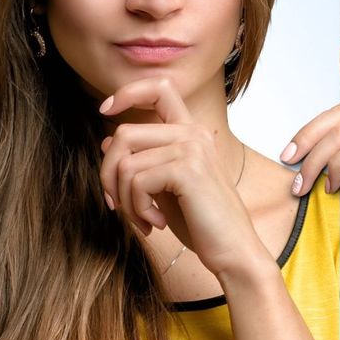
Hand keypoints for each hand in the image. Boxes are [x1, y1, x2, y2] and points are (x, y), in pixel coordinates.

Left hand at [97, 76, 263, 281]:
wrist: (234, 251)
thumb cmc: (201, 223)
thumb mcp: (163, 189)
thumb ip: (142, 161)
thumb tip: (107, 141)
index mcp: (191, 132)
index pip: (159, 87)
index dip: (127, 93)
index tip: (106, 110)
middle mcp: (193, 133)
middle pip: (124, 133)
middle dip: (108, 173)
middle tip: (117, 204)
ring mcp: (191, 148)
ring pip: (125, 162)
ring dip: (124, 199)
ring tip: (143, 219)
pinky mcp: (187, 169)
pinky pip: (136, 181)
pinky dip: (137, 208)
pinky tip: (156, 224)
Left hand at [283, 37, 339, 256]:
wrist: (338, 254)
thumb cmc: (324, 221)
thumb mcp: (311, 177)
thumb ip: (310, 152)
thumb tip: (289, 145)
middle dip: (309, 134)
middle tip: (290, 160)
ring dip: (315, 155)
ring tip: (305, 182)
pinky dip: (334, 165)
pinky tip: (330, 187)